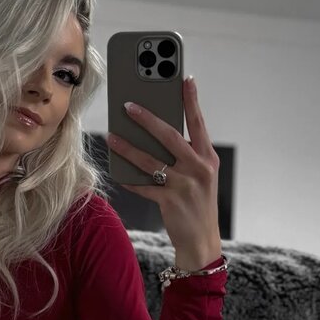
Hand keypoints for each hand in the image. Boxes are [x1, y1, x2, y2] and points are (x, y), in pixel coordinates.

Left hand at [107, 75, 221, 270]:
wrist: (201, 240)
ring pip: (150, 159)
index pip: (198, 123)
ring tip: (112, 136)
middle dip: (147, 118)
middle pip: (169, 136)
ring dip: (127, 147)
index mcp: (207, 157)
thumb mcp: (200, 175)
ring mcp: (184, 185)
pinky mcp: (170, 201)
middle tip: (128, 105)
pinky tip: (116, 170)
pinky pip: (143, 186)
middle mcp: (198, 168)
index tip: (185, 78)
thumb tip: (154, 134)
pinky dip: (129, 179)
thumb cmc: (197, 203)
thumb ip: (184, 155)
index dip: (191, 100)